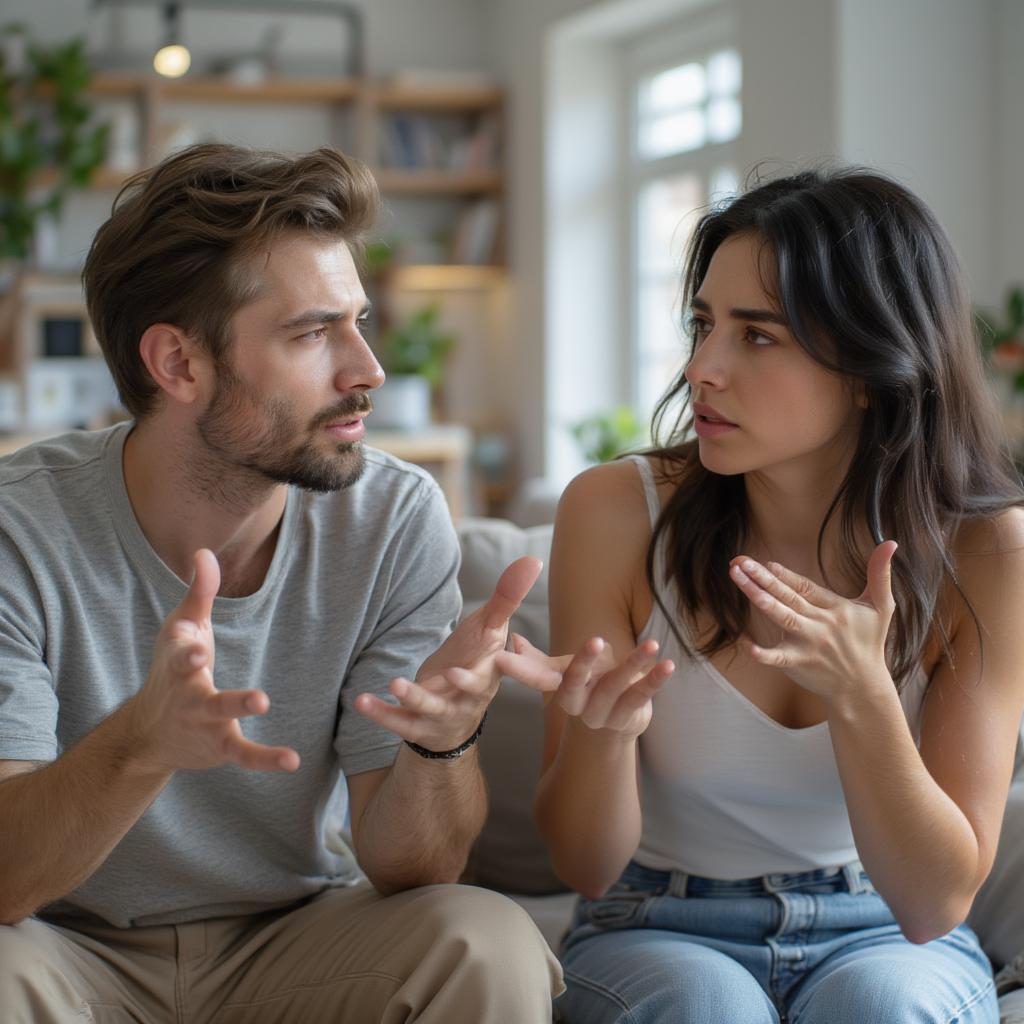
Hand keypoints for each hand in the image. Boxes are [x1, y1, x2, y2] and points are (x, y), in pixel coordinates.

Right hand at [127, 550, 299, 773]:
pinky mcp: (219, 745)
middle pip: (207, 698)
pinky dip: (265, 759)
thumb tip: (205, 551)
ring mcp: (204, 723)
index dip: (188, 652)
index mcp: (179, 663)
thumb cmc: (172, 667)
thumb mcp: (182, 629)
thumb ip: (200, 593)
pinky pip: (243, 754)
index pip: (181, 655)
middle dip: (229, 699)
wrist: (148, 731)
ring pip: (225, 723)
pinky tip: (292, 761)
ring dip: (244, 717)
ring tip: (267, 706)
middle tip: (256, 698)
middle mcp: (188, 696)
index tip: (197, 650)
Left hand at [354, 556, 542, 751]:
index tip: (498, 652)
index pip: (501, 667)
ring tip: (396, 683)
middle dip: (462, 686)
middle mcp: (471, 696)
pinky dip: (381, 712)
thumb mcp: (489, 630)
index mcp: (491, 672)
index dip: (503, 662)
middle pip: (471, 693)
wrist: (456, 715)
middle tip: (451, 674)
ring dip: (414, 697)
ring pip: (431, 708)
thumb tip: (533, 560)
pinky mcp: (418, 724)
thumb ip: (507, 597)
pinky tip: (362, 701)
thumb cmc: (475, 662)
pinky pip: (399, 721)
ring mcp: (444, 712)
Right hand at [496, 634, 673, 738]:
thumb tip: (511, 639)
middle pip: (577, 684)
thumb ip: (535, 660)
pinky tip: (667, 665)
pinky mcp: (630, 718)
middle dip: (584, 663)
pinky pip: (641, 697)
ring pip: (616, 688)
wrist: (609, 728)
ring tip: (650, 643)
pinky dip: (655, 680)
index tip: (504, 656)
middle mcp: (579, 705)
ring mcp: (604, 714)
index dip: (521, 668)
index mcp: (560, 691)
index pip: (538, 677)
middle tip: (595, 640)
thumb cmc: (584, 690)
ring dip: (633, 665)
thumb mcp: (560, 674)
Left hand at [728, 541, 897, 700]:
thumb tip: (891, 543)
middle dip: (763, 578)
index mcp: (836, 608)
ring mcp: (808, 644)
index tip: (767, 563)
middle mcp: (820, 624)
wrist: (863, 686)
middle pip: (788, 597)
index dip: (787, 575)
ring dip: (758, 597)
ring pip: (781, 617)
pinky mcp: (798, 663)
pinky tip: (745, 643)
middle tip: (740, 563)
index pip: (806, 587)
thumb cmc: (868, 642)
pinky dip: (762, 652)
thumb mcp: (881, 607)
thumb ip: (880, 575)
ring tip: (738, 580)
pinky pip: (777, 657)